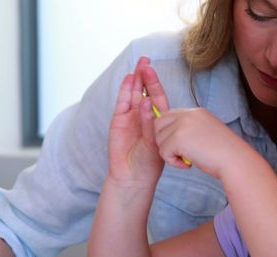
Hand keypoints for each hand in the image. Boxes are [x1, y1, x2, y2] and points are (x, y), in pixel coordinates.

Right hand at [108, 56, 163, 186]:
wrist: (133, 177)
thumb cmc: (149, 163)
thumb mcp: (155, 143)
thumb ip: (151, 124)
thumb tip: (147, 102)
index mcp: (157, 119)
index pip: (158, 97)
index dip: (156, 83)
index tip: (155, 69)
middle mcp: (144, 115)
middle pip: (144, 91)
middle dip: (145, 76)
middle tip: (145, 59)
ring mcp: (131, 117)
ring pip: (133, 94)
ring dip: (135, 80)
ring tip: (138, 65)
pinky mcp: (119, 121)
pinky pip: (122, 104)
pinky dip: (125, 92)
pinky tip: (128, 80)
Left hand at [153, 106, 249, 178]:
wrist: (235, 160)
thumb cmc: (224, 153)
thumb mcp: (206, 133)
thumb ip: (190, 130)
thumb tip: (171, 137)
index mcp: (196, 112)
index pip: (168, 116)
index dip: (168, 133)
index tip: (180, 147)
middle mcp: (188, 114)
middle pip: (158, 125)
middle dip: (164, 141)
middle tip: (180, 154)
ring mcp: (182, 124)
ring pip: (159, 140)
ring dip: (169, 154)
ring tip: (187, 159)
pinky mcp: (178, 138)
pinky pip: (163, 152)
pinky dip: (173, 162)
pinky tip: (187, 164)